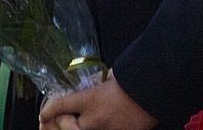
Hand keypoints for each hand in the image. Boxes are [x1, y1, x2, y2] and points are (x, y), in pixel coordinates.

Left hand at [37, 77, 153, 129]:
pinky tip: (101, 124)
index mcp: (91, 99)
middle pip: (67, 128)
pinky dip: (99, 128)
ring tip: (78, 123)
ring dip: (78, 127)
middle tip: (56, 122)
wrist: (159, 90)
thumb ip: (98, 85)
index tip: (44, 113)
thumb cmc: (136, 77)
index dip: (48, 110)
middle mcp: (95, 119)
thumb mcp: (112, 77)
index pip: (60, 106)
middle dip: (59, 125)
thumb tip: (90, 87)